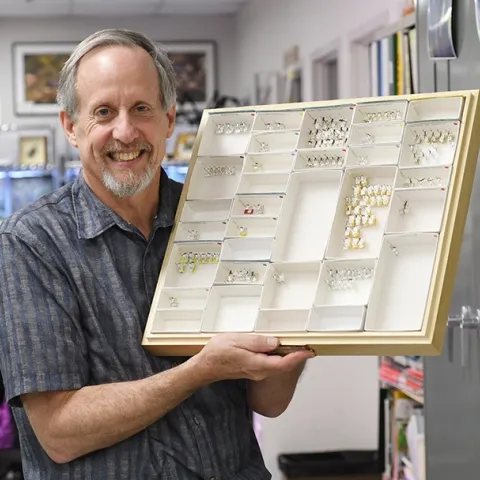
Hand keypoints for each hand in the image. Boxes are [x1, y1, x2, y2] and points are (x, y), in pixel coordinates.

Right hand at [193, 333, 313, 382]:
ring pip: (277, 366)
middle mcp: (259, 371)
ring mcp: (256, 372)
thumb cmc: (218, 353)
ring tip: (297, 345)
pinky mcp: (253, 370)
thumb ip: (257, 342)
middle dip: (297, 356)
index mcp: (257, 364)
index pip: (283, 363)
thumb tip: (275, 342)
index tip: (309, 351)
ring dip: (288, 356)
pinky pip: (270, 364)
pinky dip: (278, 357)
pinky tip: (278, 348)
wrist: (205, 367)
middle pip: (283, 366)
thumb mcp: (237, 341)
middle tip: (307, 345)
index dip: (298, 357)